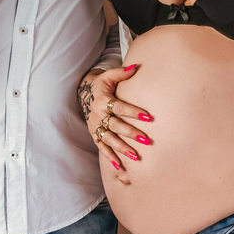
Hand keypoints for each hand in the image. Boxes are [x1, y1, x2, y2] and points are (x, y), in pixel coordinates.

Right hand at [78, 64, 153, 181]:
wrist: (85, 93)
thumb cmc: (102, 84)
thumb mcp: (109, 75)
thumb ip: (122, 72)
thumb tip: (136, 67)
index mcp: (102, 100)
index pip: (119, 107)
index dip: (133, 112)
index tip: (148, 117)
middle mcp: (98, 115)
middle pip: (115, 126)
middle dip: (131, 133)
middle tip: (146, 140)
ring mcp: (95, 126)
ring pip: (109, 139)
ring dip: (122, 148)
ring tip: (136, 156)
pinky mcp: (94, 134)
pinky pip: (102, 147)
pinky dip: (110, 157)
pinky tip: (120, 166)